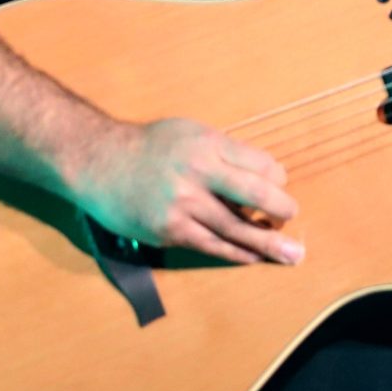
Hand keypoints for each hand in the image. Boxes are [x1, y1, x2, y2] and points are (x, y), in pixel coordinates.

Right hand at [68, 117, 302, 265]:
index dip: (276, 179)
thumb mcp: (192, 133)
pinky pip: (211, 245)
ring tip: (292, 254)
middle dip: (283, 209)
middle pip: (256, 195)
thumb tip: (264, 178)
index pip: (261, 165)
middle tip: (293, 217)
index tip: (278, 186)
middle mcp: (198, 173)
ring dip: (267, 242)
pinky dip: (235, 253)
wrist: (98, 162)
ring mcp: (182, 205)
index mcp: (209, 145)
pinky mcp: (168, 230)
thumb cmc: (150, 146)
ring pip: (236, 228)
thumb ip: (225, 153)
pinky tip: (252, 257)